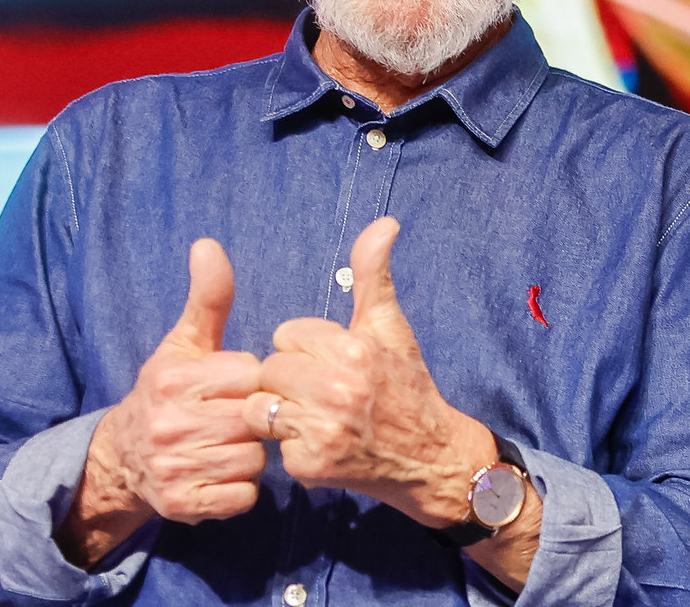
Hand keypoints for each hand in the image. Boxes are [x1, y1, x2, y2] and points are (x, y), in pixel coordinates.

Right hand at [84, 238, 266, 524]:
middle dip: (253, 418)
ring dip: (250, 454)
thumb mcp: (183, 344)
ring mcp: (175, 468)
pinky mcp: (183, 506)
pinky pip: (244, 496)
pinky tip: (221, 473)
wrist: (123, 459)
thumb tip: (208, 245)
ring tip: (225, 443)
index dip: (250, 380)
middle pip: (256, 418)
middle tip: (232, 417)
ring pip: (254, 458)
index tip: (233, 385)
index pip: (250, 374)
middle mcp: (169, 425)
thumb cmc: (167, 393)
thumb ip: (207, 299)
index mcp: (174, 381)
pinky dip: (240, 489)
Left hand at [243, 218, 495, 526]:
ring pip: (260, 407)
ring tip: (313, 415)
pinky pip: (271, 444)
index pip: (286, 335)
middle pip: (270, 370)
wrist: (429, 456)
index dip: (305, 349)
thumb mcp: (390, 327)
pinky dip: (289, 446)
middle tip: (322, 392)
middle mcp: (337, 389)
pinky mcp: (309, 466)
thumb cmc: (406, 385)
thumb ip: (373, 274)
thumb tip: (385, 223)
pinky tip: (318, 443)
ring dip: (280, 412)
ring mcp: (321, 430)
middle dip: (290, 380)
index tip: (332, 363)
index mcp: (353, 350)